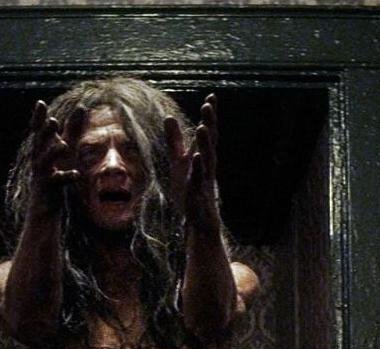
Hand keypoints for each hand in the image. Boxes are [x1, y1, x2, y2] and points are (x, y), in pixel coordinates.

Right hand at [25, 100, 85, 215]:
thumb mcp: (67, 150)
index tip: (40, 103)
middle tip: (53, 122)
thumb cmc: (55, 175)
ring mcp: (42, 175)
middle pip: (39, 144)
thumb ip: (73, 129)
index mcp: (42, 149)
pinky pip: (57, 182)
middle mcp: (38, 160)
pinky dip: (66, 177)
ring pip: (45, 162)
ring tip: (63, 145)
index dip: (38, 118)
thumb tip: (82, 107)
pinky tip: (76, 174)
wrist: (44, 208)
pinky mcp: (48, 189)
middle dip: (45, 133)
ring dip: (53, 153)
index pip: (38, 131)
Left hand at [165, 94, 219, 231]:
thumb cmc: (190, 190)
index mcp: (203, 156)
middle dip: (209, 123)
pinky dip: (198, 167)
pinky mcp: (199, 193)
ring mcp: (204, 179)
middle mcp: (207, 165)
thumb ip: (174, 141)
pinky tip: (196, 156)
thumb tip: (169, 117)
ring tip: (202, 126)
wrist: (199, 222)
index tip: (211, 96)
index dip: (209, 116)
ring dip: (205, 143)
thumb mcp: (178, 161)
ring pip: (207, 158)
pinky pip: (199, 178)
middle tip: (208, 105)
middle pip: (210, 141)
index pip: (207, 133)